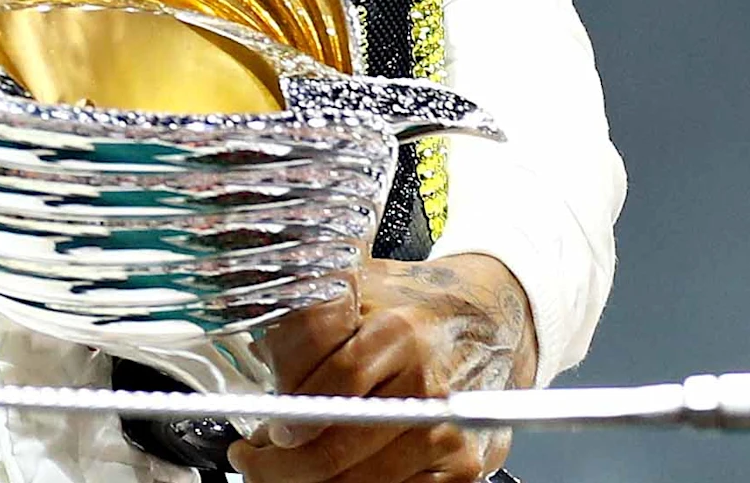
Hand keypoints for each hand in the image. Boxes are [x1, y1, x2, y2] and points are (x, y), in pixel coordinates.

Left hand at [229, 254, 537, 482]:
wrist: (493, 320)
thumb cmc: (418, 308)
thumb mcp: (361, 286)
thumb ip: (309, 318)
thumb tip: (261, 357)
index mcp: (398, 332)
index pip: (330, 383)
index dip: (288, 410)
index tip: (265, 427)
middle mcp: (426, 385)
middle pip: (334, 448)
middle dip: (280, 463)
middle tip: (257, 458)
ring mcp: (444, 430)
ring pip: (355, 481)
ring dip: (308, 480)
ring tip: (287, 465)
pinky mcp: (461, 465)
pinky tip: (336, 473)